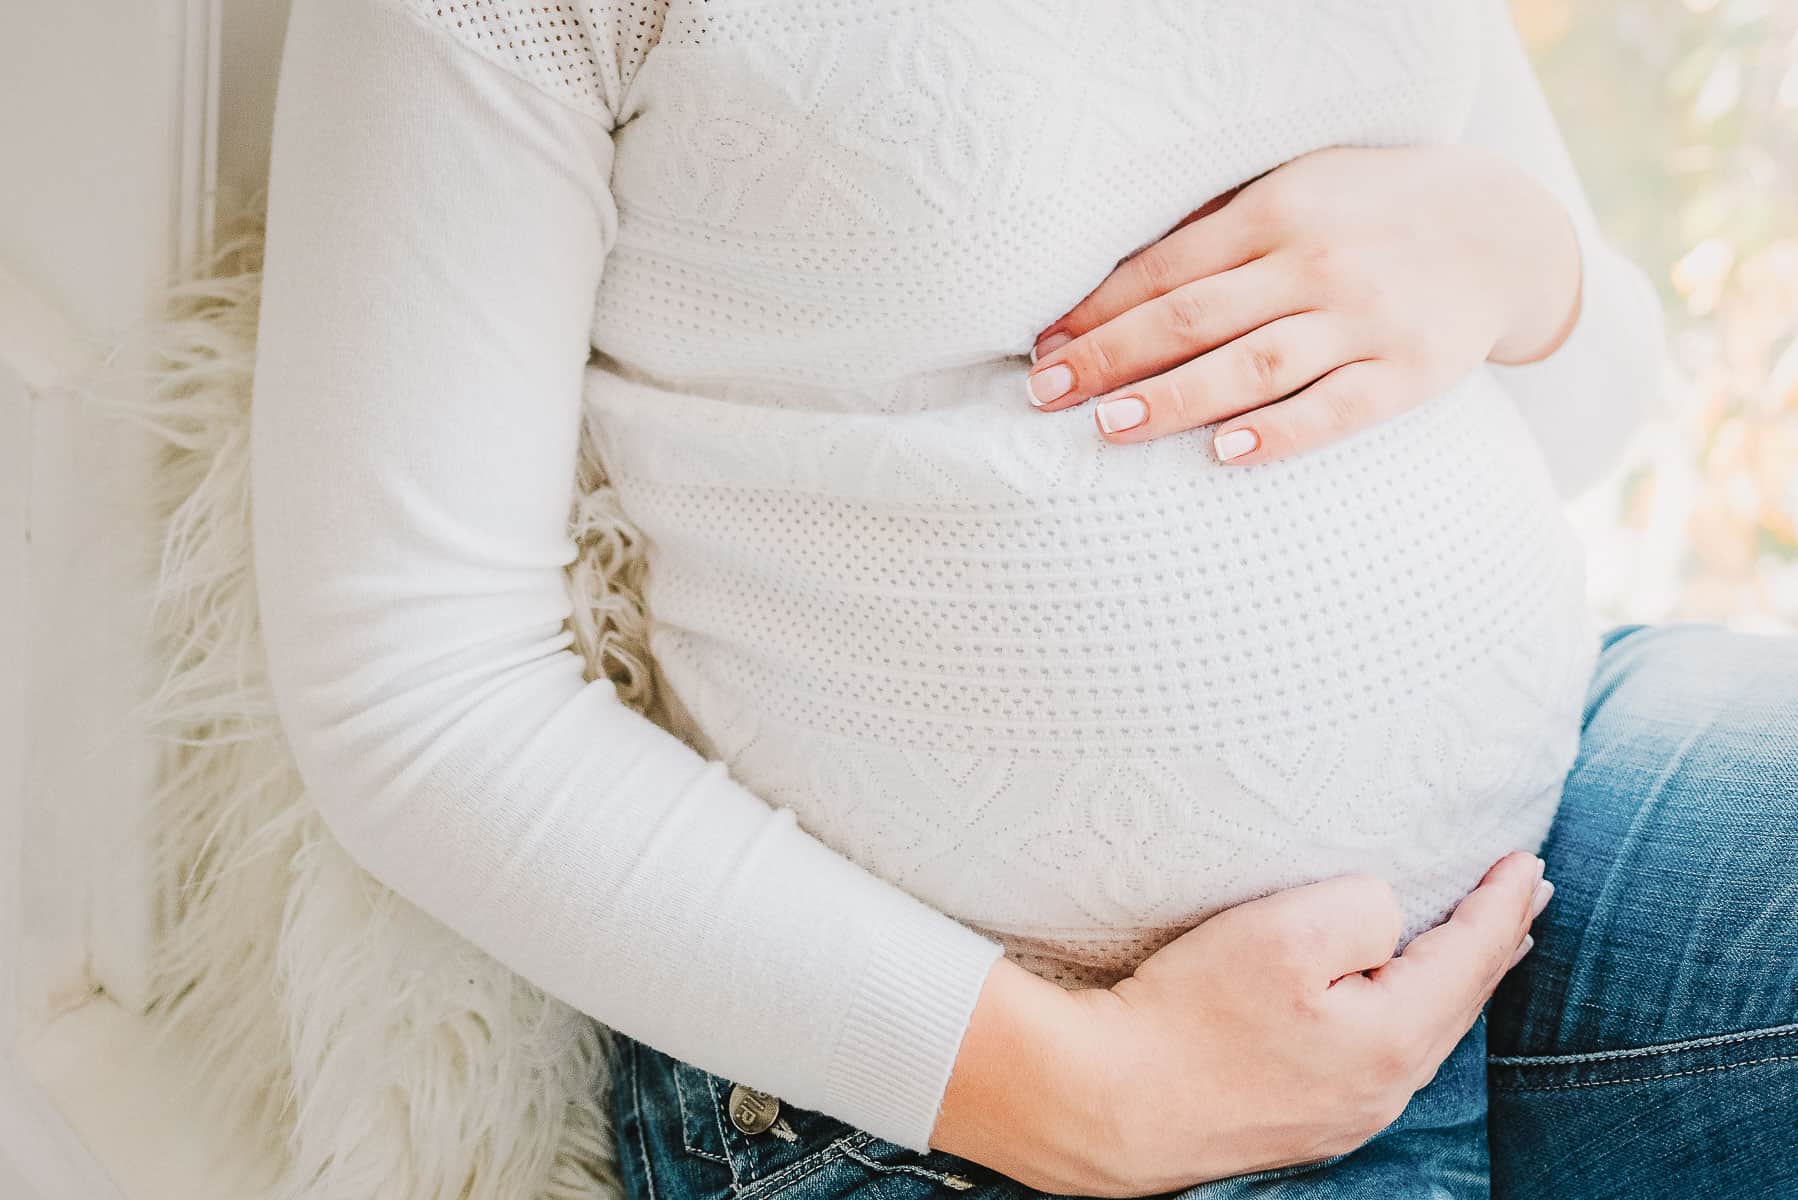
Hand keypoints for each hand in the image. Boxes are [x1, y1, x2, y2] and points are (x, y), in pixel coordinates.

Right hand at [932, 851, 1552, 1195]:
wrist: (1105, 1102)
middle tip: (1526, 894)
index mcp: (1392, 1041)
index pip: (1471, 959)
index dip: (1502, 903)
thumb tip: (1387, 918)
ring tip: (1478, 944)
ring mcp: (1341, 1114)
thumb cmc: (1189, 1012)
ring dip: (1452, 978)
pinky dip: (1405, 1011)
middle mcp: (1381, 1090)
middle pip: (1458, 1002)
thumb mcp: (1284, 931)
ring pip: (1421, 1032)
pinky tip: (1392, 999)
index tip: (1528, 861)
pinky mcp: (1299, 1120)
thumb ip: (1362, 909)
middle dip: (1494, 943)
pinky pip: (1380, 1054)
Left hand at [1023, 145, 1582, 463]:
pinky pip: (1335, 409)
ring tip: (1110, 425)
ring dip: (1174, 398)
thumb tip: (1110, 285)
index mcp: (1276, 211)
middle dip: (1110, 356)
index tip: (1042, 349)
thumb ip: (1218, 230)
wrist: (1502, 229)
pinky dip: (1280, 433)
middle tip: (1046, 395)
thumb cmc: (1369, 213)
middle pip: (1193, 317)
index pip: (1165, 268)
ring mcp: (1363, 318)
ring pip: (1253, 364)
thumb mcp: (1297, 191)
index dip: (1097, 311)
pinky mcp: (1407, 371)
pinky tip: (1225, 454)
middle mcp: (1315, 261)